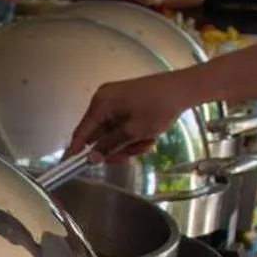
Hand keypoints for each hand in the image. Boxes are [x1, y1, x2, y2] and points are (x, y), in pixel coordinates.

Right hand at [64, 72, 199, 160]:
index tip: (72, 166)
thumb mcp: (133, 131)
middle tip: (129, 156)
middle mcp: (104, 100)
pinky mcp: (127, 103)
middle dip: (115, 148)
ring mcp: (116, 101)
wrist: (183, 89)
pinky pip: (122, 125)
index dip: (77, 151)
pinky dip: (133, 134)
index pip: (81, 132)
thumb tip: (91, 157)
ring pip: (113, 133)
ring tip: (145, 143)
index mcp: (101, 103)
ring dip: (127, 143)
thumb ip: (109, 146)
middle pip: (99, 135)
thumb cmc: (159, 106)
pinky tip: (148, 135)